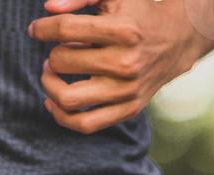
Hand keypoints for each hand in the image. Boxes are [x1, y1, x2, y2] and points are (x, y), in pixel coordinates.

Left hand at [29, 0, 209, 133]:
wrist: (177, 39)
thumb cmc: (136, 14)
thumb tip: (48, 8)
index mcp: (123, 30)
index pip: (65, 30)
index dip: (42, 28)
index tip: (36, 29)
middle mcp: (126, 63)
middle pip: (62, 62)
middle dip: (51, 54)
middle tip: (56, 51)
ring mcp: (127, 91)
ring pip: (68, 99)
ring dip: (49, 85)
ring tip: (51, 74)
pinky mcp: (128, 109)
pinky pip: (85, 124)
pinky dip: (61, 116)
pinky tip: (52, 102)